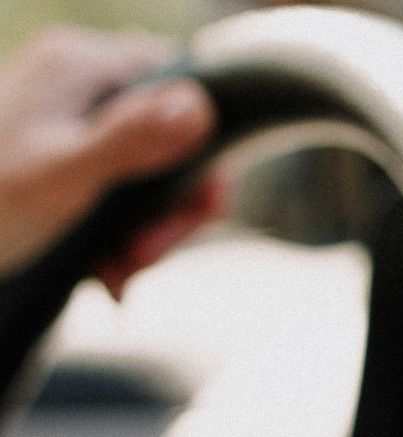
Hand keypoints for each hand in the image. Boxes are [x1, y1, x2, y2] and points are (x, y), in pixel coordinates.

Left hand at [0, 26, 220, 295]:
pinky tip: (108, 269)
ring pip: (154, 172)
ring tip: (121, 271)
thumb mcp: (64, 175)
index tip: (200, 209)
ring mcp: (75, 118)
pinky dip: (125, 234)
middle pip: (174, 137)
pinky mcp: (69, 154)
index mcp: (81, 64)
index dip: (205, 153)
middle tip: (147, 256)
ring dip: (150, 232)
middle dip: (171, 209)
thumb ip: (132, 138)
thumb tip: (200, 105)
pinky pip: (125, 190)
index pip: (184, 87)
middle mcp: (81, 80)